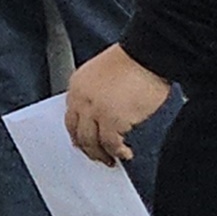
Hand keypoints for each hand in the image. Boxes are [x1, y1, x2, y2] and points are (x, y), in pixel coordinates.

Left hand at [67, 43, 171, 163]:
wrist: (147, 56)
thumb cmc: (132, 63)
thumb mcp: (102, 76)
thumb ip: (96, 95)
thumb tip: (100, 116)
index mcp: (77, 86)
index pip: (70, 117)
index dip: (77, 133)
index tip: (83, 143)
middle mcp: (81, 99)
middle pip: (78, 132)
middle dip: (87, 148)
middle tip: (97, 156)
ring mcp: (95, 111)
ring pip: (91, 142)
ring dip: (102, 154)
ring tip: (112, 159)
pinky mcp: (112, 119)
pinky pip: (111, 144)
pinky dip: (118, 152)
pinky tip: (125, 153)